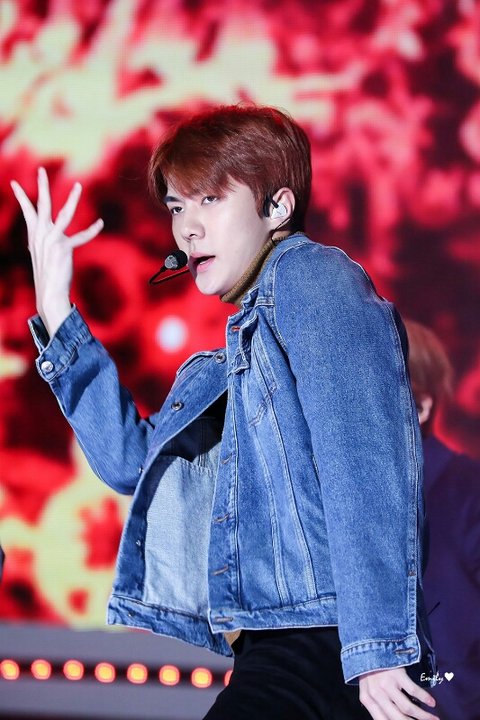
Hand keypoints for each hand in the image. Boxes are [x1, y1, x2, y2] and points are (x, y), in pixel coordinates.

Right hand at [11, 167, 102, 336]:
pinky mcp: (64, 248)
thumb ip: (41, 239)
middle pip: (42, 205)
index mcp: (35, 234)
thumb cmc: (46, 272)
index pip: (26, 211)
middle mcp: (41, 234)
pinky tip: (100, 223)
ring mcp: (52, 240)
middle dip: (42, 186)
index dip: (20, 196)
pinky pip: (81, 237)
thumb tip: (40, 233)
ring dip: (72, 199)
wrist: (49, 291)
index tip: (14, 182)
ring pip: (64, 214)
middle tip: (42, 170)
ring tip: (78, 186)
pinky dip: (92, 230)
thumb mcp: (40, 253)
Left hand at [359, 667, 438, 719]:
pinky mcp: (397, 673)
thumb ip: (377, 705)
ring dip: (423, 716)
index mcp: (367, 699)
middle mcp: (376, 694)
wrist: (369, 644)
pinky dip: (425, 698)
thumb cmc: (370, 670)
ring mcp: (386, 683)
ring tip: (434, 718)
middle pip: (398, 718)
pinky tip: (432, 702)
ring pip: (407, 707)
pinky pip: (413, 690)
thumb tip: (389, 718)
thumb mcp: (368, 688)